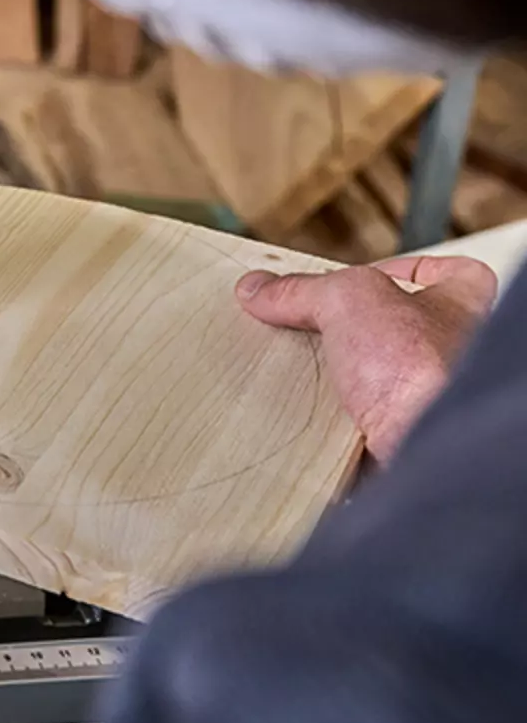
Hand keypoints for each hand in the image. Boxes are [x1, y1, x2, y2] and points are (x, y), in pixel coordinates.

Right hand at [236, 256, 497, 462]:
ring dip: (341, 377)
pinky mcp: (402, 438)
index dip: (403, 269)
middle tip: (313, 323)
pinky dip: (333, 418)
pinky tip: (308, 410)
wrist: (428, 454)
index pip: (447, 274)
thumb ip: (303, 289)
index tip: (362, 273)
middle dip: (353, 328)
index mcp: (462, 309)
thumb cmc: (422, 372)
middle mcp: (457, 356)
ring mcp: (431, 402)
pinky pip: (361, 422)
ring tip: (303, 368)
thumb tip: (259, 288)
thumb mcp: (349, 300)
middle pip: (398, 327)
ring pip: (378, 380)